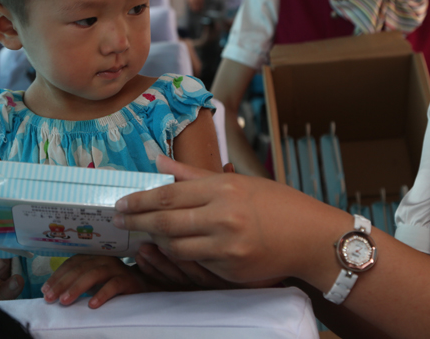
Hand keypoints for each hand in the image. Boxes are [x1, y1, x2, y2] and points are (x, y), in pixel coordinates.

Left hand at [41, 255, 149, 308]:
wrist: (144, 287)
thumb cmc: (114, 285)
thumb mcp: (94, 282)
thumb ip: (78, 282)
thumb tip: (52, 292)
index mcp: (94, 258)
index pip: (72, 262)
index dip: (57, 275)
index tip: (45, 290)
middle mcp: (104, 259)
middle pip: (80, 268)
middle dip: (62, 283)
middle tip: (50, 298)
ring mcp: (117, 268)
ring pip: (94, 274)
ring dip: (77, 287)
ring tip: (65, 301)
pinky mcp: (128, 280)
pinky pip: (114, 286)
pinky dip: (102, 294)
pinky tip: (92, 305)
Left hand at [115, 155, 331, 284]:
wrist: (311, 237)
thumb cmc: (276, 203)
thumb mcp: (238, 181)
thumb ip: (194, 174)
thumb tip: (158, 162)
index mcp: (223, 189)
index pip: (168, 195)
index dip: (139, 200)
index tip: (122, 202)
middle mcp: (224, 217)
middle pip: (165, 222)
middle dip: (136, 221)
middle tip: (118, 219)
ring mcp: (227, 246)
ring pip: (176, 246)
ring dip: (155, 241)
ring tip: (143, 234)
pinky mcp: (231, 268)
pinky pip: (196, 262)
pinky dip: (180, 255)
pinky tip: (170, 248)